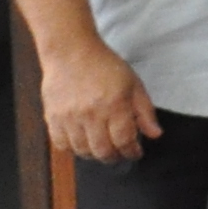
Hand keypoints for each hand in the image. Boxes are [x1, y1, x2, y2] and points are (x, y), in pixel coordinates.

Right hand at [40, 39, 158, 164]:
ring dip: (95, 154)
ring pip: (82, 151)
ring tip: (102, 146)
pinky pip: (61, 145)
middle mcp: (91, 114)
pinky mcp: (52, 117)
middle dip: (115, 156)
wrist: (71, 52)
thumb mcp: (134, 84)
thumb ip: (145, 111)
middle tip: (119, 152)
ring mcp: (69, 117)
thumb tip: (154, 134)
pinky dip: (73, 148)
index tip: (135, 152)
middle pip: (103, 151)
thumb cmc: (105, 66)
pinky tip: (82, 141)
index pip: (124, 140)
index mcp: (114, 105)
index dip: (132, 151)